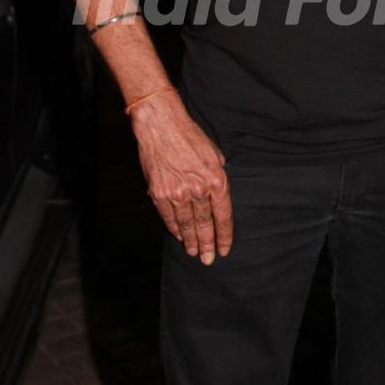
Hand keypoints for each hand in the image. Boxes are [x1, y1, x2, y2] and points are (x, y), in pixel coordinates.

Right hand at [129, 92, 232, 264]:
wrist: (161, 124)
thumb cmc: (190, 135)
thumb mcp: (214, 153)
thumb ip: (217, 175)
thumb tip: (216, 193)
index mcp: (216, 178)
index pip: (223, 215)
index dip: (224, 235)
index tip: (225, 248)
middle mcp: (198, 189)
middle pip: (205, 224)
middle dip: (208, 244)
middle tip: (209, 259)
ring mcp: (177, 193)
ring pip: (187, 224)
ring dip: (191, 241)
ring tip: (195, 252)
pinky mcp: (160, 193)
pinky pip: (169, 217)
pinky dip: (174, 228)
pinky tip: (179, 236)